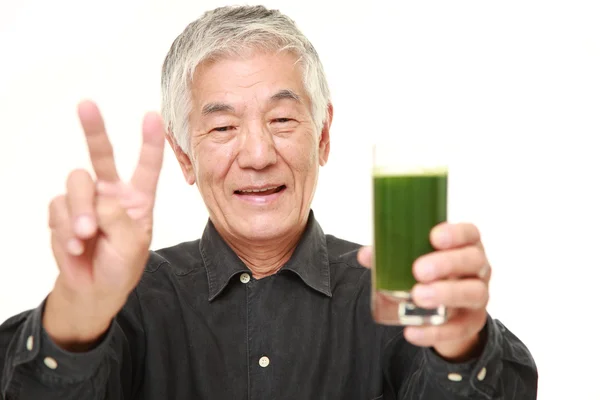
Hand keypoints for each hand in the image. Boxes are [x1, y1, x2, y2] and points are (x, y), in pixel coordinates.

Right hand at [44, 100, 165, 348]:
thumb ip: (117, 219)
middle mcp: (111, 193)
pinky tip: (75, 247)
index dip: (150, 142)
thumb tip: (95, 201)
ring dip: (79, 211)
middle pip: (101, 155)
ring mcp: (86, 201)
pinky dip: (65, 229)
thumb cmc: (121, 267)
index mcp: (138, 199)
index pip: (146, 166)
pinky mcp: (63, 211)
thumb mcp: (132, 245)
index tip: (152, 116)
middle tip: (86, 105)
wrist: (93, 290)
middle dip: (94, 129)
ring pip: (77, 183)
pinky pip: (59, 208)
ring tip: (85, 236)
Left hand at [357, 222, 489, 361]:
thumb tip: (366, 256)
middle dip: (446, 264)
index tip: (434, 237)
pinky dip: (435, 332)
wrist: (445, 311)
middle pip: (473, 261)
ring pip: (474, 292)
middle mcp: (478, 268)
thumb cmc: (430, 273)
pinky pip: (458, 329)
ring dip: (446, 294)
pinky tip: (413, 331)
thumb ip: (391, 255)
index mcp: (465, 245)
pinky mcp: (472, 322)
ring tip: (418, 296)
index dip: (456, 233)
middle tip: (419, 271)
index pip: (470, 233)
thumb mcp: (415, 259)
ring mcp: (478, 295)